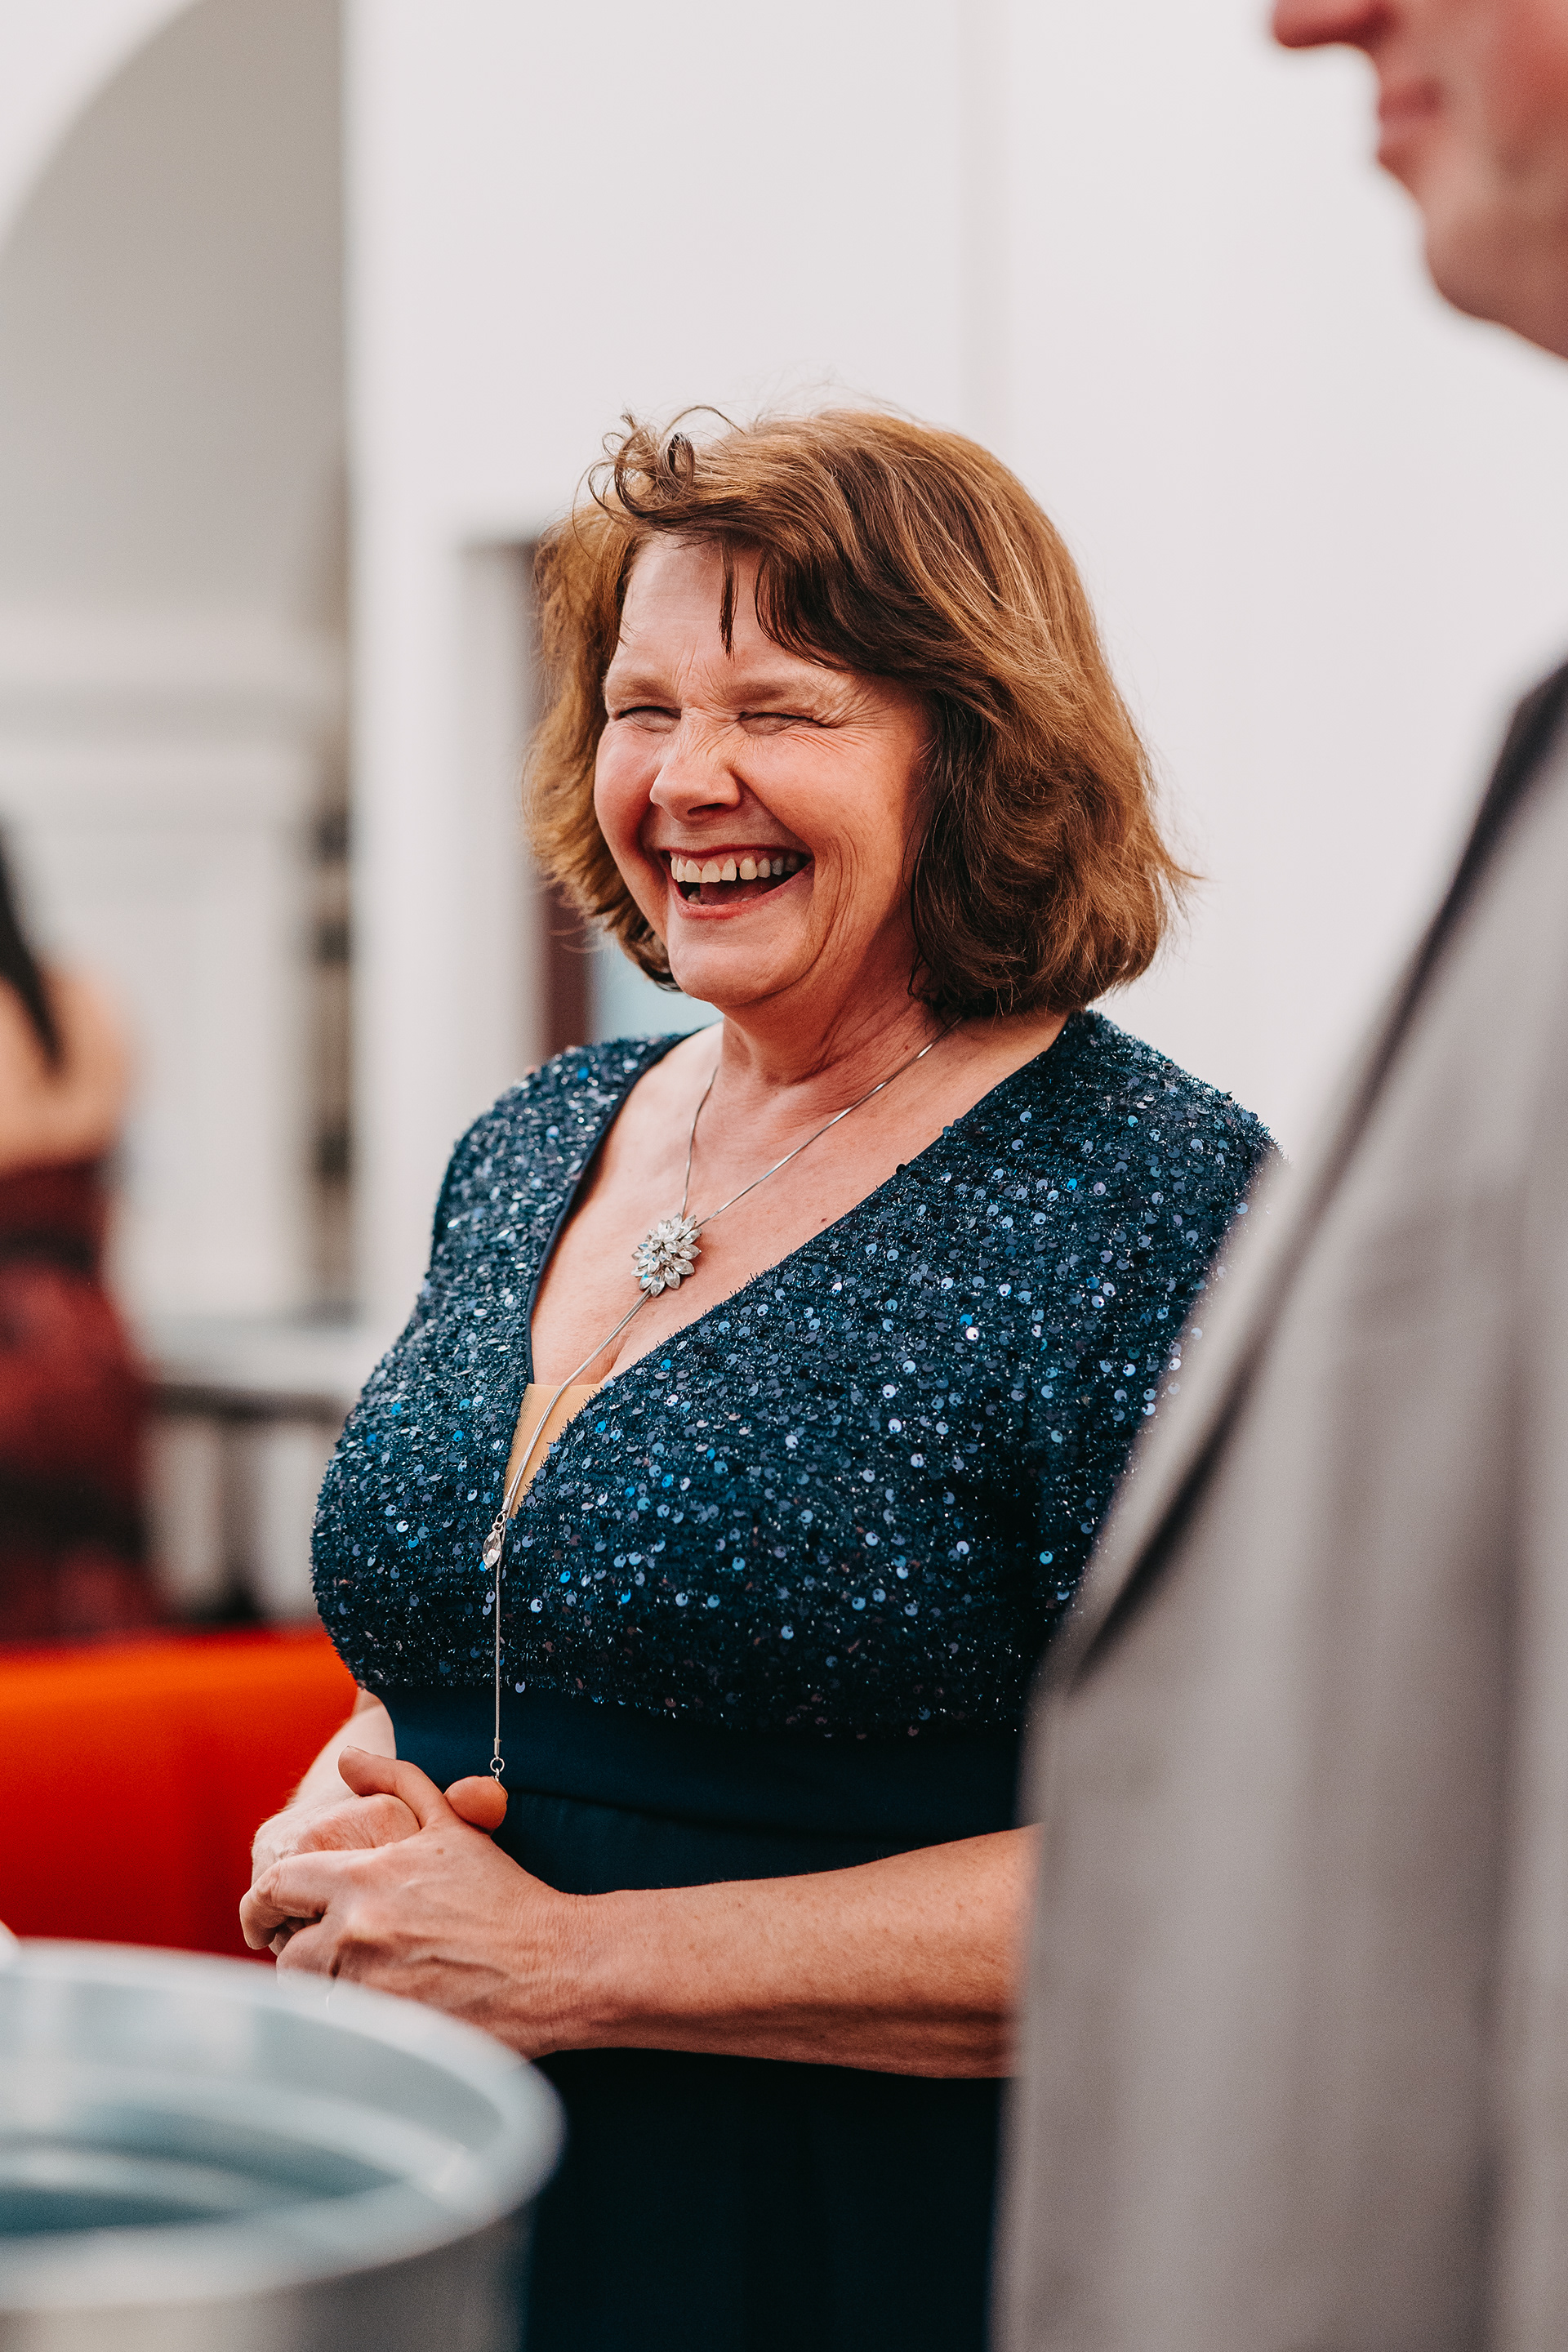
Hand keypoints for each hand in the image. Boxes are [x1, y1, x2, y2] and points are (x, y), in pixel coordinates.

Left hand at [249, 1749, 581, 2051]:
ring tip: (360, 1980)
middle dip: (300, 1952)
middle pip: (287, 1952)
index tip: (263, 1918)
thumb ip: (395, 1781)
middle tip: (326, 1953)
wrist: (553, 1963)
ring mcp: (370, 1986)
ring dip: (324, 1988)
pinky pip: (338, 2031)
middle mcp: (356, 1931)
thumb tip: (348, 1759)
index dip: (260, 1904)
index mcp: (364, 1878)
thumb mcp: (451, 1823)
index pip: (277, 1886)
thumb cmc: (503, 1894)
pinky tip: (381, 2011)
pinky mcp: (387, 2032)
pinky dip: (349, 2021)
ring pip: (310, 1995)